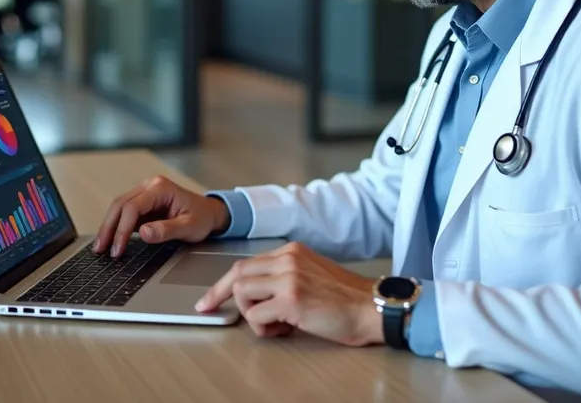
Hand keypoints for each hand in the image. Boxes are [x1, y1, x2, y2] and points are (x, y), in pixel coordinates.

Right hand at [94, 176, 230, 257]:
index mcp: (161, 188)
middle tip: (101, 249)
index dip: (122, 229)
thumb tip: (143, 233)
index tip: (117, 248)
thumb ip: (166, 230)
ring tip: (101, 247)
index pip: (132, 207)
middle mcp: (150, 186)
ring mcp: (145, 193)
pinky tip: (110, 240)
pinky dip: (116, 226)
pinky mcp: (143, 203)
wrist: (210, 213)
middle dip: (108, 227)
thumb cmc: (202, 218)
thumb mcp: (189, 227)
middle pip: (120, 204)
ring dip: (108, 227)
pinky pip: (124, 213)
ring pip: (119, 208)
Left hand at [195, 242, 381, 346]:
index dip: (224, 282)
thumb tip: (255, 296)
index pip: (247, 262)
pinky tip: (285, 329)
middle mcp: (288, 259)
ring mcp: (289, 277)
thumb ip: (283, 277)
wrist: (371, 307)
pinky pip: (256, 315)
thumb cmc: (345, 299)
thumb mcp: (311, 275)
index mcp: (292, 252)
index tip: (210, 296)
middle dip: (218, 294)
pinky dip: (263, 328)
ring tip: (275, 323)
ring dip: (250, 314)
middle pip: (237, 273)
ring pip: (242, 292)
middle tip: (208, 308)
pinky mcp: (291, 299)